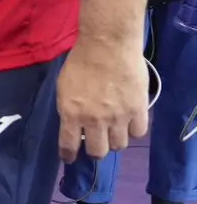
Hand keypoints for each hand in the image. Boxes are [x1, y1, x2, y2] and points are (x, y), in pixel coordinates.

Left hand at [56, 37, 148, 161]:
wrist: (107, 46)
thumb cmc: (80, 62)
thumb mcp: (64, 87)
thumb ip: (68, 108)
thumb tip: (72, 123)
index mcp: (71, 113)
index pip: (68, 145)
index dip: (69, 155)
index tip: (70, 158)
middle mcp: (94, 120)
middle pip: (98, 151)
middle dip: (96, 150)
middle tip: (97, 143)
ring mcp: (118, 117)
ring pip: (119, 146)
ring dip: (115, 141)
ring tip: (114, 132)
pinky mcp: (138, 110)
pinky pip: (138, 133)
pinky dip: (133, 131)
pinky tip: (130, 124)